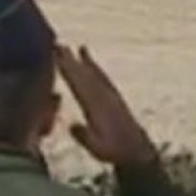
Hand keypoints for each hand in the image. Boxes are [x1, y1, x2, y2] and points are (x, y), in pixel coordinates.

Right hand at [57, 45, 157, 167]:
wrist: (138, 151)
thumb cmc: (115, 152)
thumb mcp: (98, 149)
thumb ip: (85, 137)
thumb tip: (72, 125)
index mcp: (98, 108)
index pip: (79, 84)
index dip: (68, 70)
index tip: (57, 56)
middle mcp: (105, 98)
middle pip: (85, 74)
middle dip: (72, 60)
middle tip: (59, 44)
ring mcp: (111, 96)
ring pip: (96, 74)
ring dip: (85, 60)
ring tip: (77, 47)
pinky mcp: (115, 98)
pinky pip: (103, 77)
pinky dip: (95, 67)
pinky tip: (90, 61)